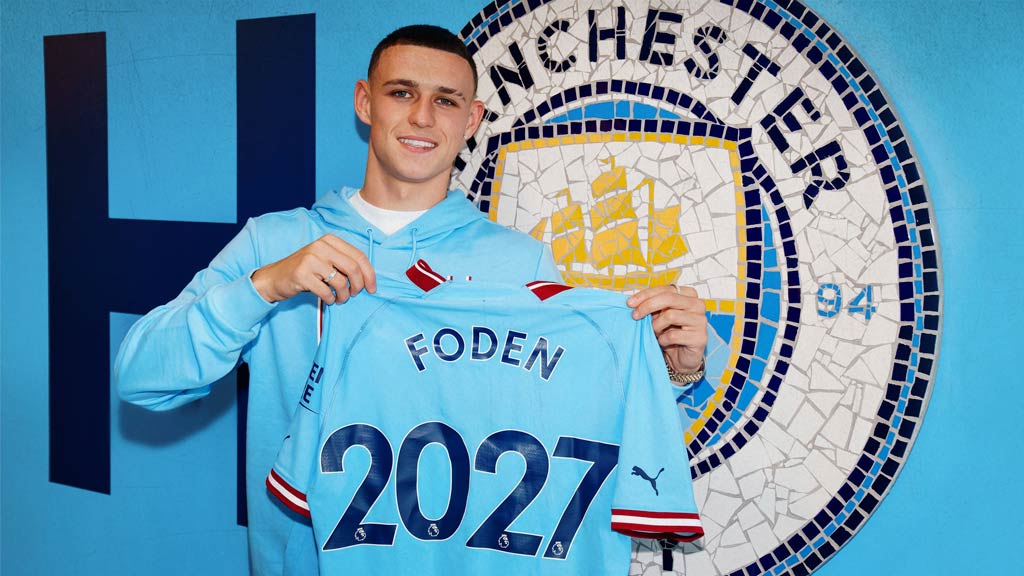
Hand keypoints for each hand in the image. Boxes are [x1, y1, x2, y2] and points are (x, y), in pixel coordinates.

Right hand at [251, 234, 376, 304]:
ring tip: (340, 299)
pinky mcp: (302, 275)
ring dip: (344, 295)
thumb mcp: (325, 259)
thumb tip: (368, 277)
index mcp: (330, 240)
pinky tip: (328, 300)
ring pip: (341, 282)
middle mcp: (320, 246)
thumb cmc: (306, 270)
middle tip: (355, 294)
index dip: (369, 274)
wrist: (275, 277)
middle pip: (353, 268)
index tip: (372, 288)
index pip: (359, 256)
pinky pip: (326, 292)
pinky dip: (331, 299)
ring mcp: (310, 260)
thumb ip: (344, 262)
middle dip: (358, 286)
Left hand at [627, 285, 707, 373]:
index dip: (646, 294)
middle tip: (635, 316)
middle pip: (669, 298)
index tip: (629, 303)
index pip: (665, 289)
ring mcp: (701, 321)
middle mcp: (697, 304)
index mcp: (688, 294)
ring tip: (655, 332)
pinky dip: (663, 340)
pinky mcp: (700, 338)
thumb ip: (652, 306)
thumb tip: (633, 301)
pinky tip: (664, 342)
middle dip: (648, 306)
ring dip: (656, 326)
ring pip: (670, 316)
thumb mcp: (659, 315)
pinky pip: (673, 335)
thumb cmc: (669, 332)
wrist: (680, 358)